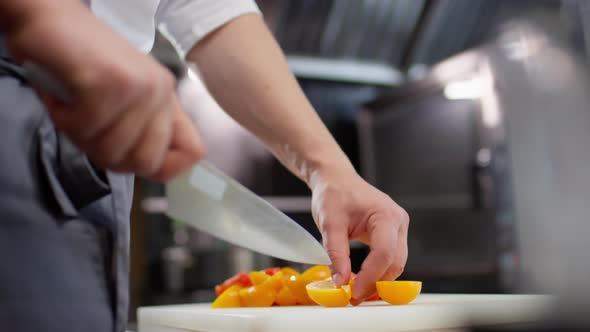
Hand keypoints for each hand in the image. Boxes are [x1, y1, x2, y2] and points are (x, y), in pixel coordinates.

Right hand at [5, 0, 203, 179]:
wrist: (48, 17)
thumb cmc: (80, 61)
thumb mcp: (123, 98)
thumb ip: (141, 129)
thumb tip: (152, 168)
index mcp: (168, 98)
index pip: (192, 152)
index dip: (162, 168)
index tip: (128, 157)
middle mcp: (161, 92)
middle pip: (146, 162)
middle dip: (109, 156)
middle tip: (89, 130)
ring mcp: (140, 87)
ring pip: (112, 151)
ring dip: (81, 136)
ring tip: (74, 107)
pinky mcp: (112, 84)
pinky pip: (87, 130)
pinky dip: (65, 120)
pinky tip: (64, 96)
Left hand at [311, 169, 408, 304]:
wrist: (336, 180)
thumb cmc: (334, 194)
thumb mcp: (329, 224)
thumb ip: (336, 254)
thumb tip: (341, 283)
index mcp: (385, 215)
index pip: (384, 254)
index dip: (370, 277)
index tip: (353, 293)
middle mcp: (398, 222)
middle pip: (395, 262)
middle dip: (376, 283)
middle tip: (353, 297)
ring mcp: (399, 228)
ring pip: (396, 263)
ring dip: (378, 280)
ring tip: (355, 290)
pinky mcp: (393, 234)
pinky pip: (391, 258)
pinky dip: (378, 271)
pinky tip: (362, 279)